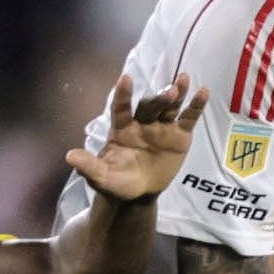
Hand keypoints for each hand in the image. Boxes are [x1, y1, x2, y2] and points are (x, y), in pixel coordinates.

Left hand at [70, 72, 209, 202]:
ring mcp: (162, 127)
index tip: (125, 79)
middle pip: (149, 106)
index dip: (122, 95)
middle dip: (158, 99)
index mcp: (121, 129)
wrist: (138, 194)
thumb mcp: (101, 177)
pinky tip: (203, 91)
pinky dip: (196, 106)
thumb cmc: (116, 183)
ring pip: (169, 107)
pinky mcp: (179, 135)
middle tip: (169, 92)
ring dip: (176, 94)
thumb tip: (69, 156)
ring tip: (183, 80)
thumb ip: (89, 166)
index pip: (120, 108)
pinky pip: (188, 118)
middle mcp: (142, 123)